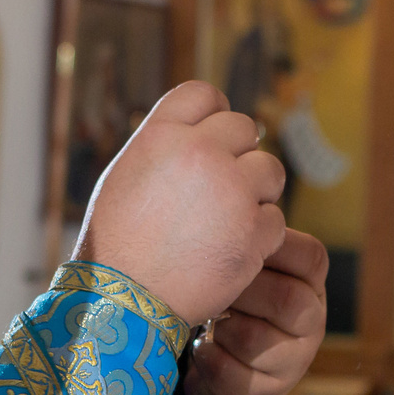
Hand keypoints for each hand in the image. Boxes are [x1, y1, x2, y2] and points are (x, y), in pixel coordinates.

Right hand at [74, 82, 285, 327]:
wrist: (123, 300)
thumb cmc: (117, 242)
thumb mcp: (125, 175)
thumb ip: (164, 145)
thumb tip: (198, 130)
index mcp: (163, 135)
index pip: (204, 94)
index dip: (212, 113)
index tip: (213, 137)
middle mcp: (200, 153)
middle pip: (244, 128)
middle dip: (238, 154)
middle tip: (223, 186)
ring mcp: (232, 191)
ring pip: (270, 170)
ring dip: (257, 191)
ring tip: (230, 217)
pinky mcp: (253, 231)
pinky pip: (275, 217)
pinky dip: (260, 234)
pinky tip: (233, 247)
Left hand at [183, 229, 326, 394]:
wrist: (229, 372)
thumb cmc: (234, 303)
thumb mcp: (248, 271)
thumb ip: (246, 246)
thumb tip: (223, 204)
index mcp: (310, 283)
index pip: (311, 257)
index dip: (271, 249)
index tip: (235, 249)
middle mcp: (312, 321)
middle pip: (286, 299)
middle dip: (240, 292)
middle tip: (212, 287)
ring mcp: (294, 361)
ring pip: (254, 339)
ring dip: (221, 327)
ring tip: (209, 319)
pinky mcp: (265, 393)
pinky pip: (229, 371)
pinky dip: (206, 356)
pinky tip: (202, 347)